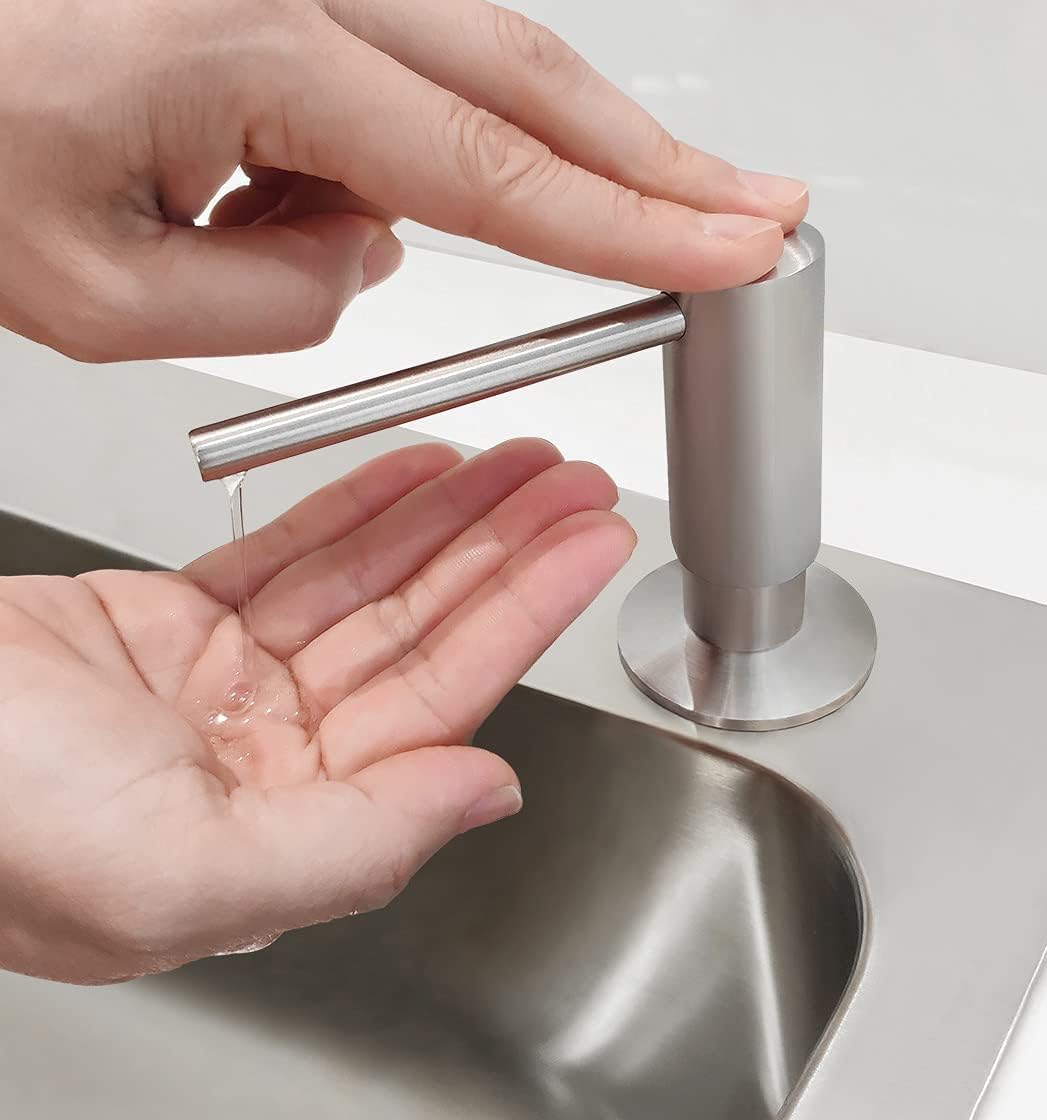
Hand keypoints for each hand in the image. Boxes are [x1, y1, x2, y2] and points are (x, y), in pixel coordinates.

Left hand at [0, 0, 807, 362]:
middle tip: (757, 209)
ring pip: (470, 83)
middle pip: (532, 83)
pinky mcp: (267, 4)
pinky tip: (316, 215)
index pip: (498, 169)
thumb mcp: (102, 300)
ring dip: (529, 169)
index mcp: (251, 52)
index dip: (633, 224)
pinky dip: (412, 163)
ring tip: (517, 237)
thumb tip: (365, 251)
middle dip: (659, 162)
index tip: (732, 250)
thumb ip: (280, 298)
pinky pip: (389, 90)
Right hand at [0, 439, 632, 982]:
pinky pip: (288, 556)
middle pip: (421, 631)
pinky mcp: (171, 628)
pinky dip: (354, 510)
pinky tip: (413, 474)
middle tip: (572, 485)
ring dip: (444, 519)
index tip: (588, 547)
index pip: (444, 701)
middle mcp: (266, 759)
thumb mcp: (174, 874)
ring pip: (365, 584)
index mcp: (283, 827)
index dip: (527, 615)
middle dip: (505, 551)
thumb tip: (487, 797)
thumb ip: (354, 846)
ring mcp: (220, 688)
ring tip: (516, 461)